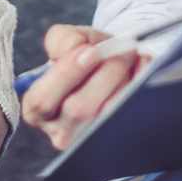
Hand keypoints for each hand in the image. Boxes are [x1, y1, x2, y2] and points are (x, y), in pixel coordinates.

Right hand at [21, 24, 148, 149]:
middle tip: (119, 50)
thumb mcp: (66, 40)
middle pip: (79, 109)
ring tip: (130, 55)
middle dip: (103, 74)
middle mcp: (60, 132)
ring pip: (108, 114)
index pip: (43, 101)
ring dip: (123, 79)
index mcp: (36, 110)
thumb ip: (61, 40)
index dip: (66, 74)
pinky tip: (144, 66)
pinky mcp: (117, 139)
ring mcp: (89, 140)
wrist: (111, 66)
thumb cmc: (84, 54)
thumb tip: (75, 49)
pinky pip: (133, 117)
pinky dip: (141, 86)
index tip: (88, 50)